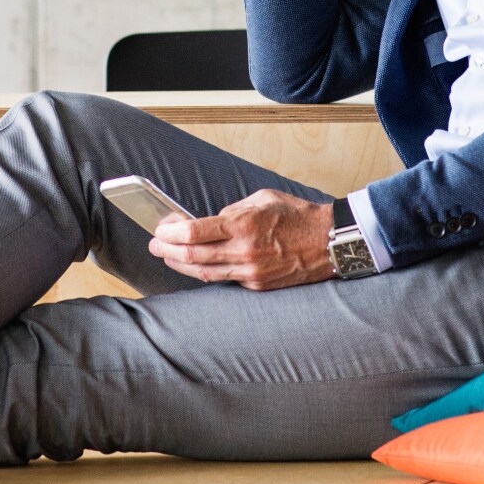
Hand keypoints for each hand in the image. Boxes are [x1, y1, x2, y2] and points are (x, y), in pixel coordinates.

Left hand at [148, 190, 335, 289]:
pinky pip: (225, 279)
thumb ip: (232, 210)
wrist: (329, 242)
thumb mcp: (262, 198)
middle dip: (167, 250)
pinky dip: (206, 271)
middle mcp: (244, 251)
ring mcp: (250, 272)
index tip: (159, 228)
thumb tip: (208, 221)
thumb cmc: (297, 215)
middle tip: (154, 245)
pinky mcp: (257, 285)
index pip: (193, 232)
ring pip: (204, 272)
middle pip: (192, 255)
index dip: (169, 232)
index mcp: (243, 225)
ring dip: (181, 265)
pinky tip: (196, 265)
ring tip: (167, 257)